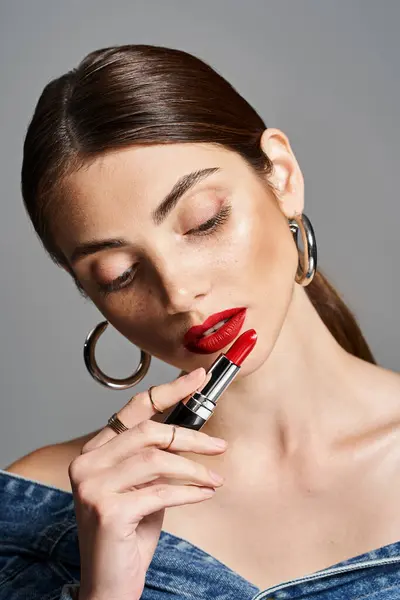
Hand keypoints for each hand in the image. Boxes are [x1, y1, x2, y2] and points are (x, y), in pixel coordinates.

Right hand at [68, 368, 227, 599]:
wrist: (110, 582)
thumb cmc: (129, 533)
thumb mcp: (144, 486)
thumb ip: (156, 458)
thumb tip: (192, 428)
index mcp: (94, 452)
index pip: (134, 410)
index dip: (169, 391)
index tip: (197, 379)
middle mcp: (88, 464)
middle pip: (148, 432)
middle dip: (191, 437)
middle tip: (219, 445)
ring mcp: (93, 486)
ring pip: (157, 459)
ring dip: (195, 468)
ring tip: (213, 478)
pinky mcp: (107, 510)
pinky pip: (161, 491)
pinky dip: (190, 492)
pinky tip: (204, 494)